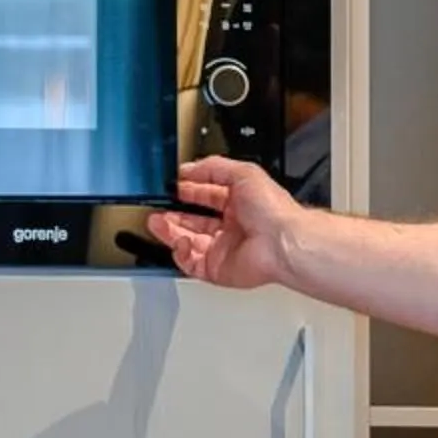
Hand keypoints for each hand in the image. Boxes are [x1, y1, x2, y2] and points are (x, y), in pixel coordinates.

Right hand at [150, 157, 303, 289]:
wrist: (281, 242)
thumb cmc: (273, 210)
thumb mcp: (243, 172)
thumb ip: (213, 167)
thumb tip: (189, 168)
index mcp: (239, 203)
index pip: (207, 196)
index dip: (188, 191)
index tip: (173, 186)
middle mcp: (231, 227)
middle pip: (194, 221)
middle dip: (173, 213)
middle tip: (158, 207)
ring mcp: (223, 249)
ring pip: (188, 242)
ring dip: (169, 232)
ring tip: (156, 222)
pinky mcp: (217, 269)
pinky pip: (190, 263)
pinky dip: (180, 253)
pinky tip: (178, 241)